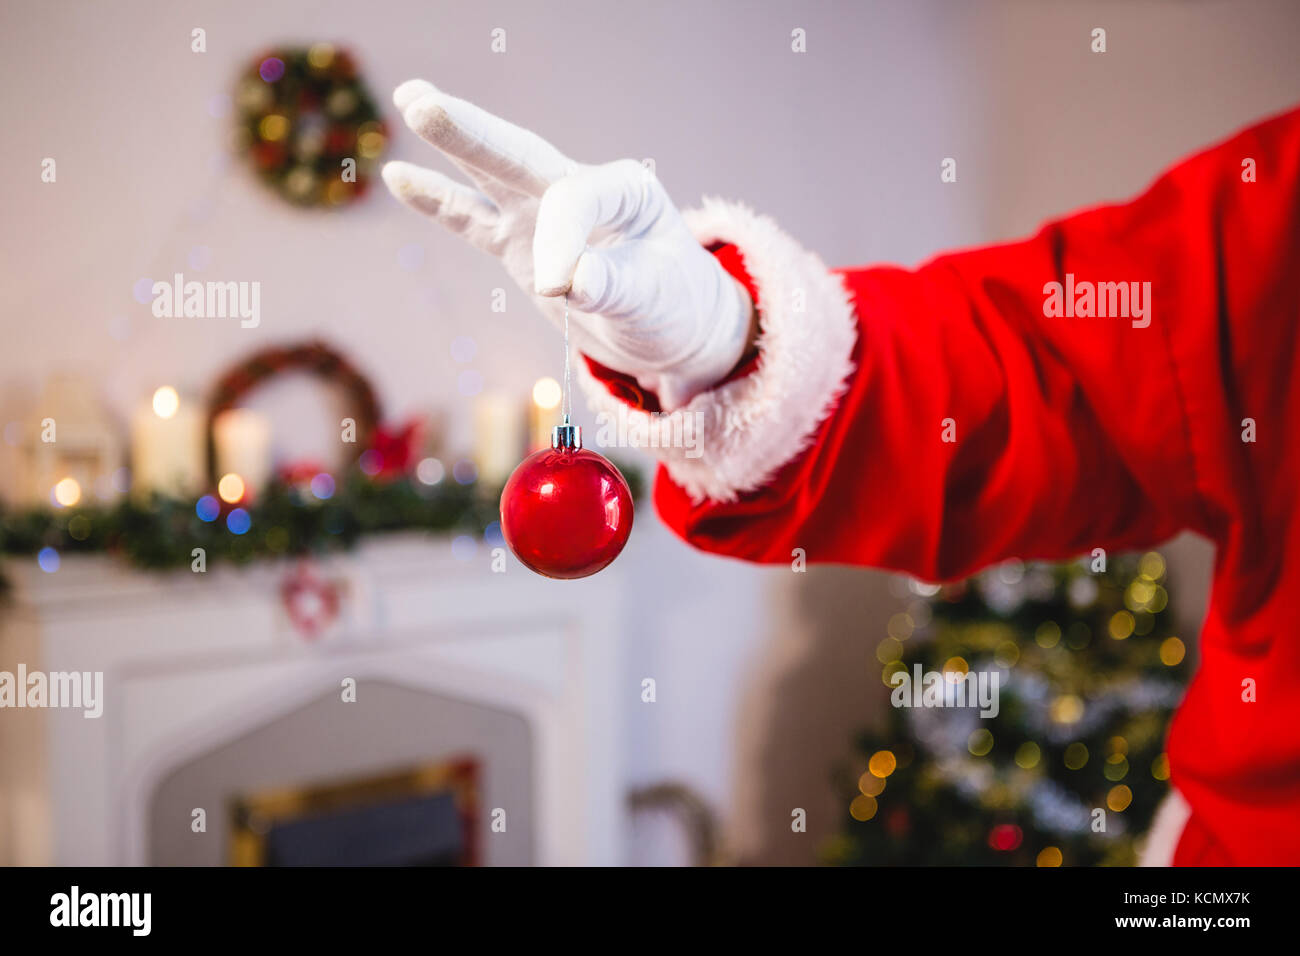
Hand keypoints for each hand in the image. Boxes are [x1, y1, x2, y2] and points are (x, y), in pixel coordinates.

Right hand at [382, 79, 752, 409]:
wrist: (667, 328)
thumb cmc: (671, 306)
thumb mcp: (654, 300)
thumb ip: (613, 286)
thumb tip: (566, 281)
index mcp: (624, 190)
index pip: (573, 198)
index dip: (559, 239)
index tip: (559, 289)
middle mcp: (579, 188)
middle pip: (520, 155)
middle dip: (474, 132)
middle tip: (424, 104)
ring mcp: (542, 213)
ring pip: (491, 173)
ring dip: (453, 141)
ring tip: (410, 98)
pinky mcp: (518, 243)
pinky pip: (471, 219)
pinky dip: (437, 200)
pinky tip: (396, 175)